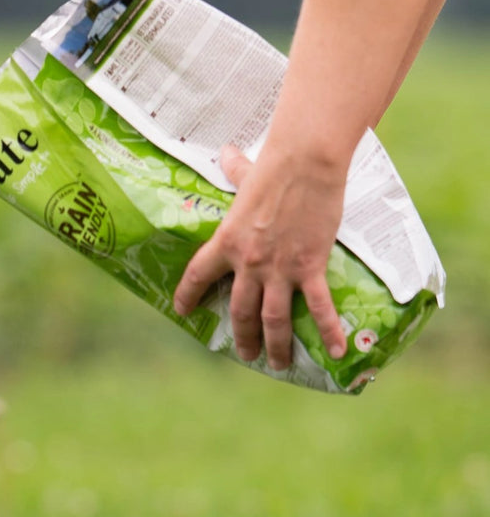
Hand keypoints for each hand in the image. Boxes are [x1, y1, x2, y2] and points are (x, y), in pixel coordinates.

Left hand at [172, 144, 349, 370]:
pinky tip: (334, 352)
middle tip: (244, 354)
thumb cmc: (275, 165)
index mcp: (226, 242)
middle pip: (240, 310)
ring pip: (273, 318)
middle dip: (242, 336)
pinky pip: (319, 307)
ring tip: (277, 363)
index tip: (182, 311)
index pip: (197, 276)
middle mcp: (249, 263)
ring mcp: (279, 268)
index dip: (188, 296)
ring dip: (276, 344)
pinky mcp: (310, 267)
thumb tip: (227, 153)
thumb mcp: (247, 175)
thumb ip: (235, 172)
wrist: (305, 162)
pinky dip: (327, 331)